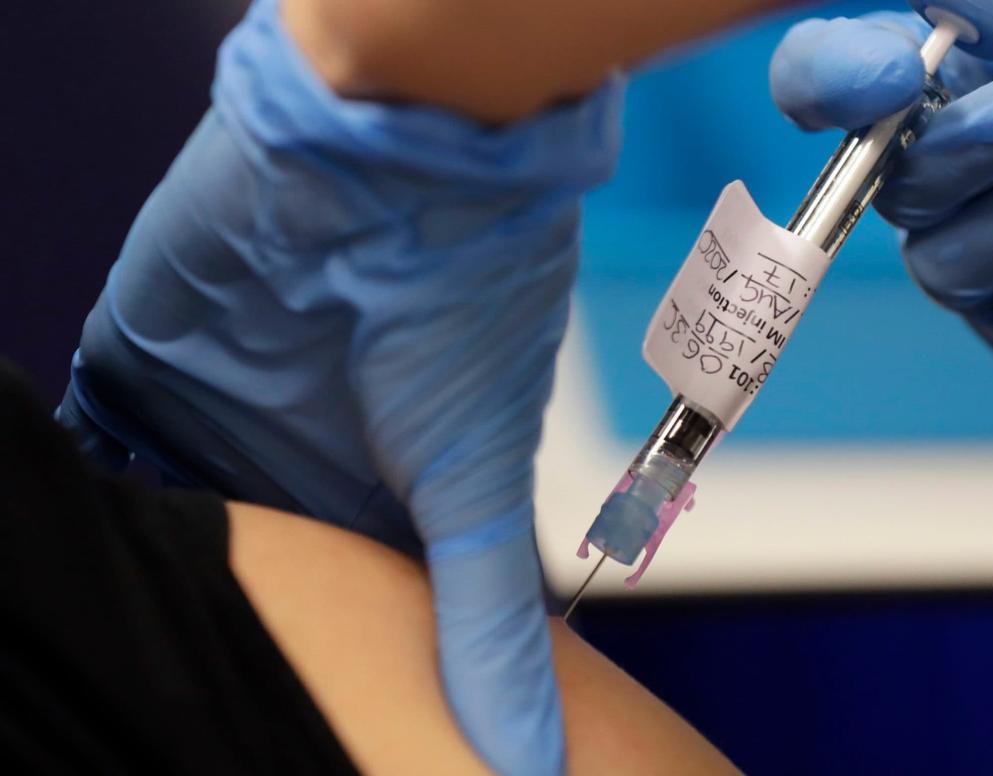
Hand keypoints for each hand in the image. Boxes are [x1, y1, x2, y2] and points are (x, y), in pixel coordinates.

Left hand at [58, 0, 621, 771]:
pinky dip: (87, 504)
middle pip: (246, 574)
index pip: (350, 600)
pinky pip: (92, 456)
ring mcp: (214, 418)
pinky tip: (80, 566)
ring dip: (151, 575)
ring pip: (163, 527)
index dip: (328, 664)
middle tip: (197, 713)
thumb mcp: (477, 491)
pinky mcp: (142, 375)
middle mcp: (297, 462)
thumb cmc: (462, 312)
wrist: (387, 173)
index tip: (301, 729)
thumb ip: (485, 626)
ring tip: (126, 654)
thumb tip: (533, 755)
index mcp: (384, 495)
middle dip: (226, 631)